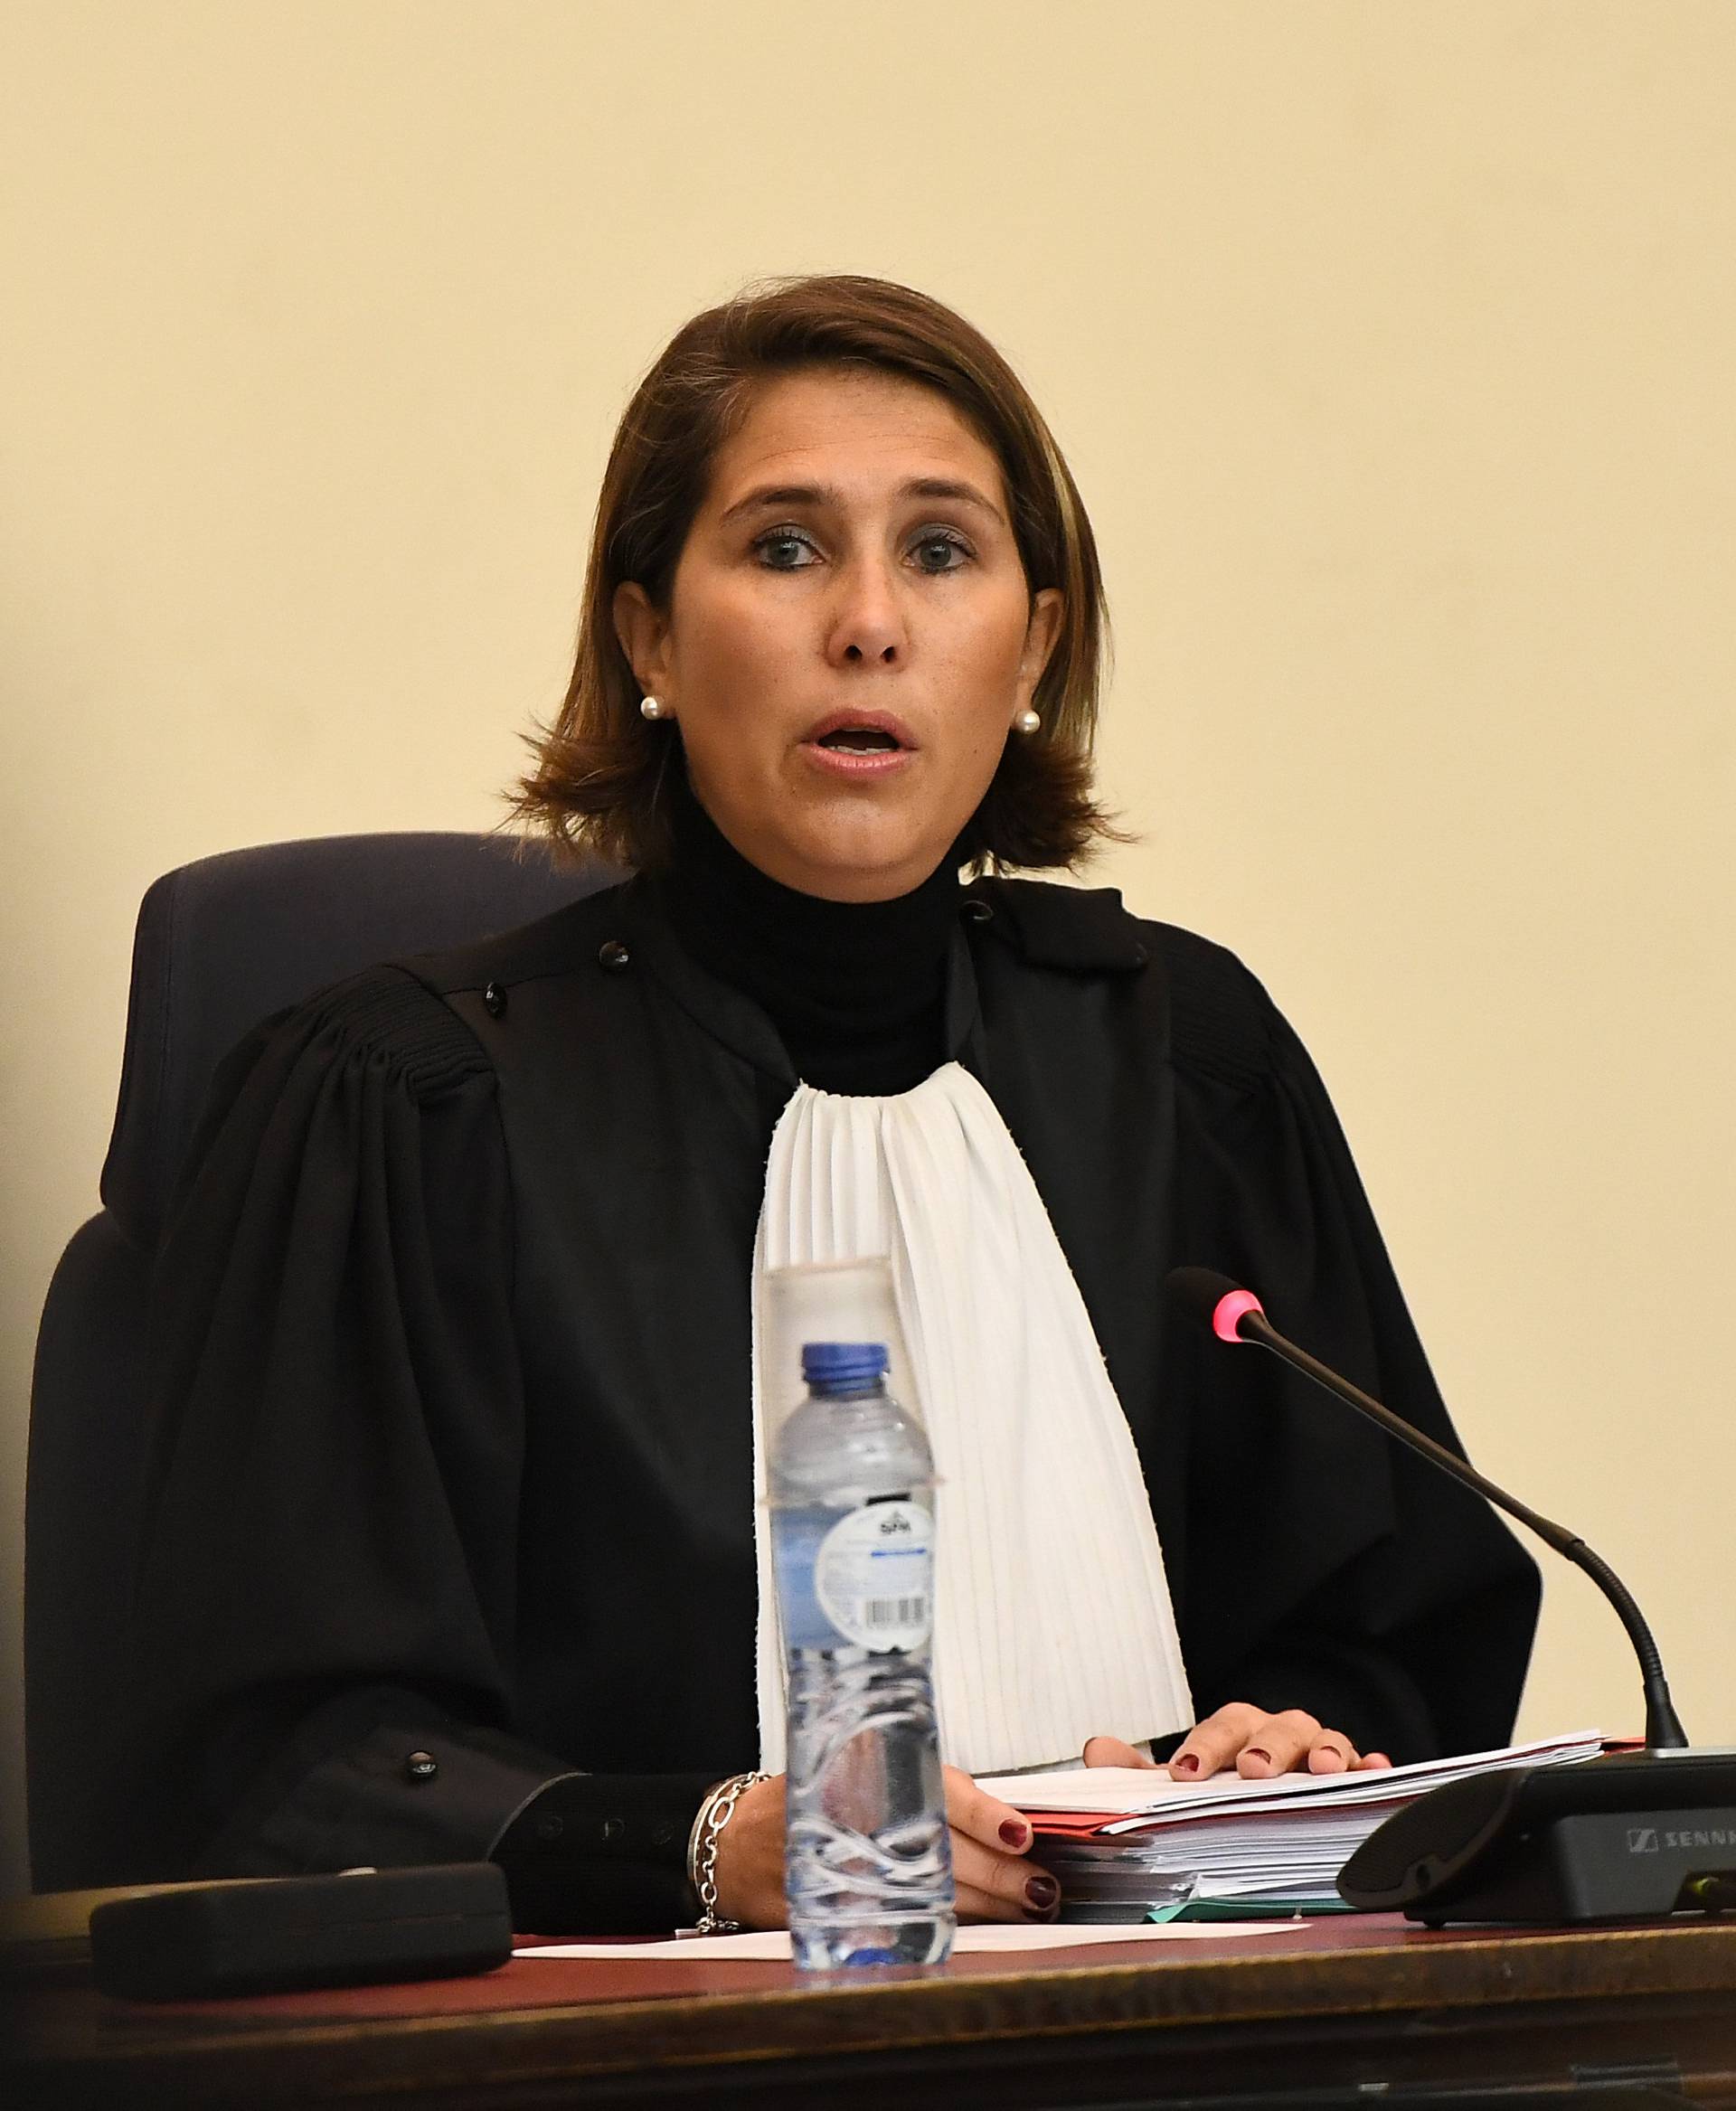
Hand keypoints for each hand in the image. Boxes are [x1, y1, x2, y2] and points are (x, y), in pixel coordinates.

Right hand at [710, 1767, 1058, 1928]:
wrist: (736, 1841)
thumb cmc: (815, 1798)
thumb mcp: (860, 1767)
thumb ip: (920, 1788)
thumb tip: (1002, 1821)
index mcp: (864, 1771)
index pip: (934, 1791)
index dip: (983, 1815)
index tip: (1022, 1834)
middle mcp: (851, 1818)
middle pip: (941, 1855)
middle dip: (999, 1876)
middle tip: (1042, 1888)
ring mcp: (836, 1871)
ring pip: (926, 1897)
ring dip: (983, 1908)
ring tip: (1024, 1909)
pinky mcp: (825, 1915)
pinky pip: (892, 1928)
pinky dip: (936, 1931)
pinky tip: (970, 1933)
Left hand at [1084, 1705, 1393, 1781]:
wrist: (1274, 1798)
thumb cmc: (1226, 1789)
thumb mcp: (1181, 1783)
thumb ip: (1137, 1772)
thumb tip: (1096, 1751)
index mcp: (1238, 1730)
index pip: (1220, 1728)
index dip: (1203, 1747)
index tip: (1185, 1773)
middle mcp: (1281, 1734)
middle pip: (1276, 1727)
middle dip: (1266, 1747)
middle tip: (1254, 1771)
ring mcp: (1322, 1752)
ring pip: (1326, 1739)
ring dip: (1326, 1749)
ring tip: (1325, 1769)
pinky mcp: (1357, 1776)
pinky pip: (1369, 1766)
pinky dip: (1373, 1766)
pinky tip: (1377, 1772)